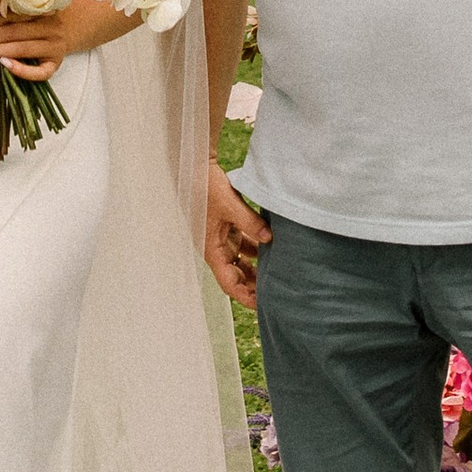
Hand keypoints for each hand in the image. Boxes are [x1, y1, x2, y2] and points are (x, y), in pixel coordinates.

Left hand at [0, 0, 111, 79]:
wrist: (70, 27)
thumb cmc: (38, 20)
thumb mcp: (18, 12)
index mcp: (39, 7)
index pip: (10, 13)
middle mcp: (49, 24)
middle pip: (15, 31)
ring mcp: (54, 44)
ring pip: (23, 49)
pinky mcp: (55, 63)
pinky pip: (40, 72)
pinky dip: (22, 71)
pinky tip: (5, 65)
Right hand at [204, 165, 267, 303]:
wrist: (194, 165)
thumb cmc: (206, 185)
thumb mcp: (230, 204)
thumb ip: (250, 223)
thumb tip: (270, 238)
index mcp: (211, 249)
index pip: (229, 283)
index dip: (245, 297)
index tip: (263, 305)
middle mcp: (215, 248)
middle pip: (236, 276)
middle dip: (253, 286)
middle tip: (277, 293)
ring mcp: (220, 238)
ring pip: (240, 262)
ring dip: (256, 269)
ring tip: (277, 275)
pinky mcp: (225, 227)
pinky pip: (243, 245)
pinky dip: (255, 250)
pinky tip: (271, 249)